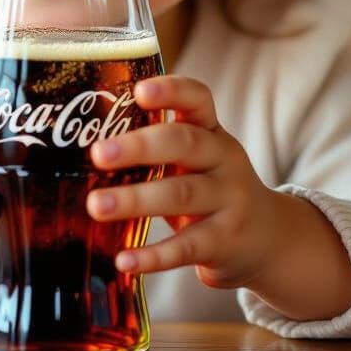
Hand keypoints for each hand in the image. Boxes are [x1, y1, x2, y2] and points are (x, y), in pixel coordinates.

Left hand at [86, 75, 282, 289]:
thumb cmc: (212, 187)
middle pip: (185, 143)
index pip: (198, 100)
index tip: (139, 91)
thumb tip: (82, 137)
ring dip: (135, 200)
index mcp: (212, 132)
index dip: (171, 91)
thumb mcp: (197, 159)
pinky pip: (187, 248)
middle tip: (98, 153)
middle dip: (140, 146)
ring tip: (95, 205)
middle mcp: (224, 160)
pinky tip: (124, 259)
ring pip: (181, 195)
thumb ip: (158, 146)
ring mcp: (229, 201)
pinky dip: (154, 256)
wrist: (268, 239)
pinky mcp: (225, 242)